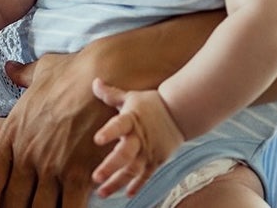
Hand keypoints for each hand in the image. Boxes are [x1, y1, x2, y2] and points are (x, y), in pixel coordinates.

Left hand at [0, 56, 111, 207]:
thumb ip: (22, 76)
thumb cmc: (74, 72)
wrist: (105, 74)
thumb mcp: (40, 72)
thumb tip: (11, 68)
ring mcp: (52, 165)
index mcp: (13, 134)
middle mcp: (27, 154)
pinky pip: (71, 206)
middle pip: (13, 200)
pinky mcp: (79, 172)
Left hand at [90, 80, 185, 197]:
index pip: (118, 125)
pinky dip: (137, 185)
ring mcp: (148, 151)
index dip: (109, 132)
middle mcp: (139, 138)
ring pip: (132, 170)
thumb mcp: (131, 97)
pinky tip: (127, 194)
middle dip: (110, 167)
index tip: (97, 139)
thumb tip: (94, 82)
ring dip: (117, 182)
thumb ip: (111, 94)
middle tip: (96, 178)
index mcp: (131, 120)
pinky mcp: (156, 160)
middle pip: (125, 154)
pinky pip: (146, 175)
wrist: (181, 112)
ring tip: (102, 192)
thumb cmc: (151, 104)